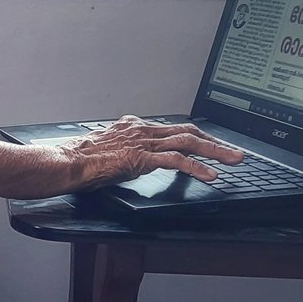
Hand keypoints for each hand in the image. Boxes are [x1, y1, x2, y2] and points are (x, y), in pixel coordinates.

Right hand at [60, 115, 244, 189]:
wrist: (68, 161)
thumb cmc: (80, 158)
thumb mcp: (107, 149)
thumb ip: (123, 149)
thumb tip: (129, 158)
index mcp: (134, 126)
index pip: (173, 128)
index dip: (196, 136)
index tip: (211, 143)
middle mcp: (142, 129)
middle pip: (187, 131)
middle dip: (214, 141)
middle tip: (234, 151)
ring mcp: (143, 142)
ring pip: (188, 142)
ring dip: (215, 151)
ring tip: (234, 160)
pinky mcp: (142, 157)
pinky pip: (176, 161)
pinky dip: (196, 167)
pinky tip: (210, 175)